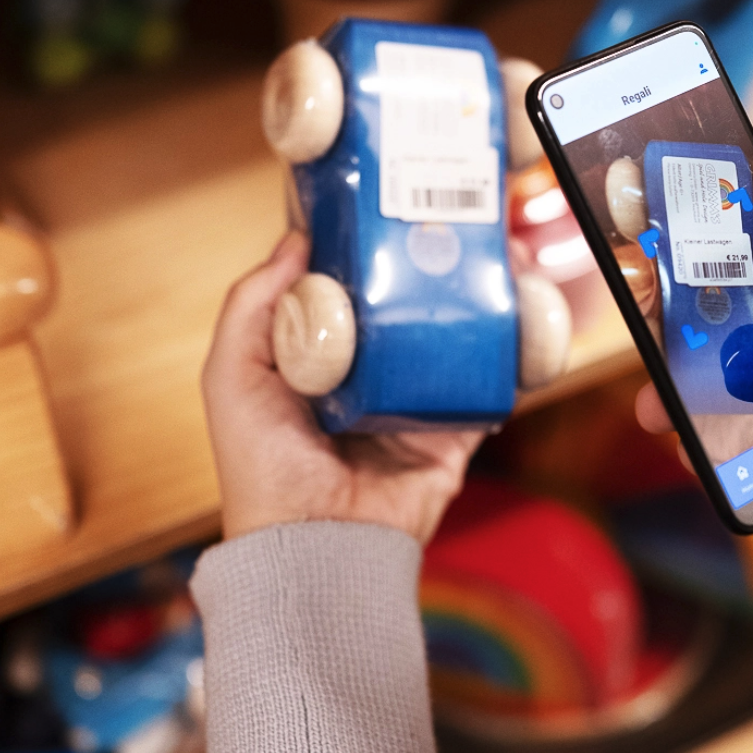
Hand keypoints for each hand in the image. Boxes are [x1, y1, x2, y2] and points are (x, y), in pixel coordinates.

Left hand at [202, 232, 482, 543]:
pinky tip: (520, 314)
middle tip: (450, 226)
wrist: (314, 545)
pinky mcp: (453, 434)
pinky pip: (487, 387)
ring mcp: (414, 404)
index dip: (360, 251)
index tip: (381, 208)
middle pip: (404, 310)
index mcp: (316, 362)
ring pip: (453, 341)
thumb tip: (297, 240)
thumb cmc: (261, 467)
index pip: (343, 292)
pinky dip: (508, 355)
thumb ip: (252, 305)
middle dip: (428, 269)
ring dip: (477, 302)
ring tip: (496, 260)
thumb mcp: (232, 375)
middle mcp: (368, 379)